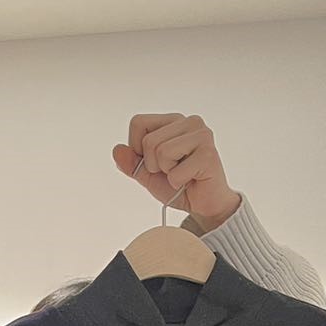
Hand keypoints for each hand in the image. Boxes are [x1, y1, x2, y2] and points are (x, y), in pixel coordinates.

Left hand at [113, 114, 241, 232]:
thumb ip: (130, 162)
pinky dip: (177, 182)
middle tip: (172, 170)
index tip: (154, 161)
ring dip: (166, 172)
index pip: (137, 122)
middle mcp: (190, 122)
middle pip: (148, 141)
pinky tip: (191, 180)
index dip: (137, 148)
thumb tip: (117, 150)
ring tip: (182, 173)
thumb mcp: (147, 174)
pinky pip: (175, 171)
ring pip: (160, 152)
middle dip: (152, 164)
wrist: (203, 204)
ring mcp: (202, 135)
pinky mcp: (208, 153)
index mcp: (173, 121)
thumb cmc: (178, 184)